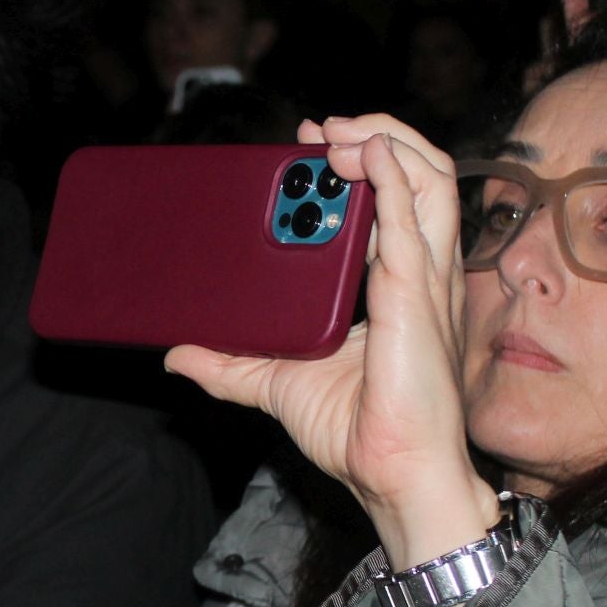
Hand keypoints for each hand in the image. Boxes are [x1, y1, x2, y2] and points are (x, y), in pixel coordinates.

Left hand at [166, 117, 497, 577]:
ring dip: (386, 140)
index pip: (391, 203)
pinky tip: (368, 152)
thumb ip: (228, 364)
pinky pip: (413, 221)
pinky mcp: (417, 296)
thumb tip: (176, 354)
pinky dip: (393, 176)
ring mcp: (425, 282)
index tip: (311, 147)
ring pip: (430, 182)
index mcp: (394, 286)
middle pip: (420, 177)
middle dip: (374, 136)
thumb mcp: (274, 384)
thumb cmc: (355, 432)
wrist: (391, 473)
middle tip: (318, 132)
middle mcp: (417, 275)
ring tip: (336, 134)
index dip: (361, 163)